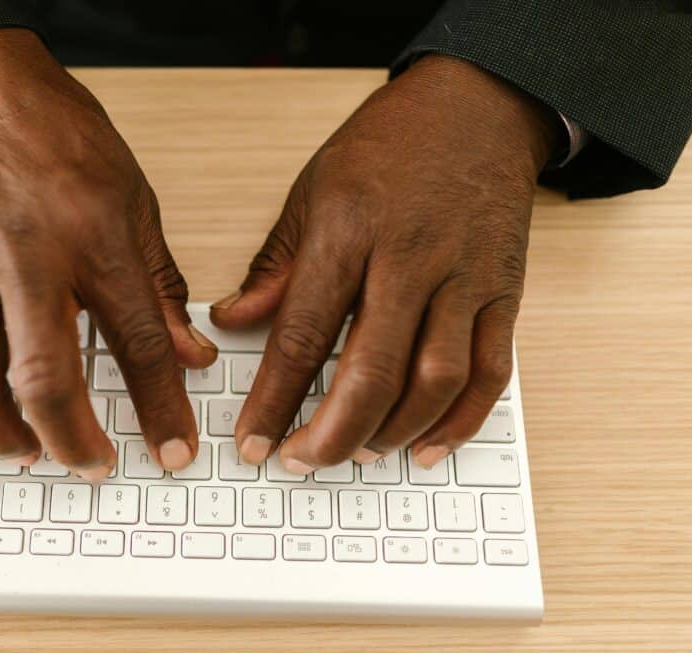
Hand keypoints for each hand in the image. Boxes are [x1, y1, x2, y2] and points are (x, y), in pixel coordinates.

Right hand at [0, 29, 215, 478]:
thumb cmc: (61, 136)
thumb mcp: (135, 200)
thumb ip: (160, 284)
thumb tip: (189, 354)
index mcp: (93, 239)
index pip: (137, 344)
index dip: (161, 407)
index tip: (175, 451)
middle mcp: (27, 258)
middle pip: (47, 375)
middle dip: (74, 438)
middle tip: (94, 468)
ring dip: (2, 432)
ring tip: (29, 457)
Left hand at [211, 54, 561, 471]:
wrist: (477, 106)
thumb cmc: (388, 146)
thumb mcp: (312, 191)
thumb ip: (276, 266)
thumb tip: (233, 321)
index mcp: (349, 232)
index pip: (304, 333)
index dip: (274, 398)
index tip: (252, 440)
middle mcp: (410, 259)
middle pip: (372, 370)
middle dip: (332, 433)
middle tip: (300, 462)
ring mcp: (465, 278)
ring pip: (436, 380)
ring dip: (394, 432)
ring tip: (357, 453)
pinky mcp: (503, 292)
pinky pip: (490, 372)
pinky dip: (461, 420)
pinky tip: (428, 445)